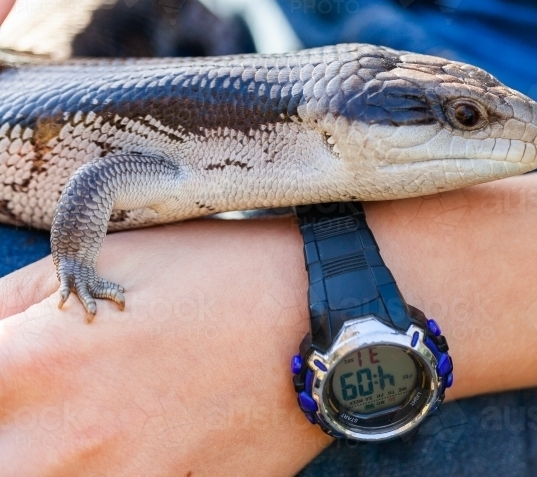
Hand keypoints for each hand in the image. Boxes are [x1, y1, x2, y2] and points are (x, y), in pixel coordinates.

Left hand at [0, 218, 330, 476]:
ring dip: (52, 458)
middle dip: (15, 430)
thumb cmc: (225, 273)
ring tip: (105, 418)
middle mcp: (64, 445)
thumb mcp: (111, 254)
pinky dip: (121, 470)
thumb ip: (21, 302)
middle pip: (0, 460)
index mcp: (37, 365)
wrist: (332, 317)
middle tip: (46, 407)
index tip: (16, 369)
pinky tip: (144, 439)